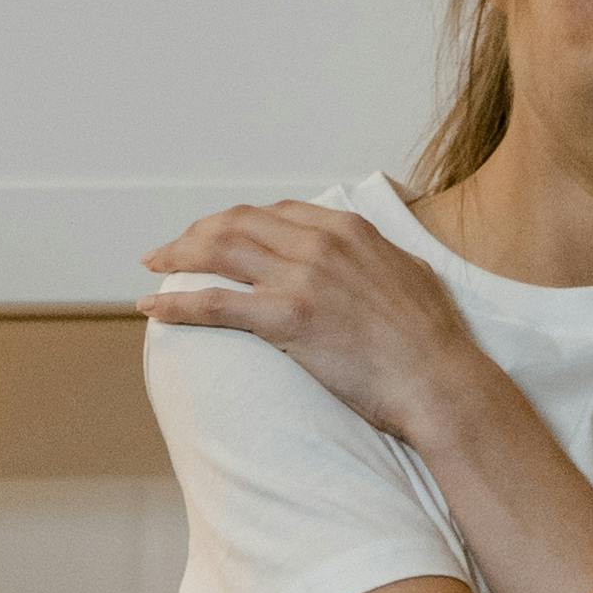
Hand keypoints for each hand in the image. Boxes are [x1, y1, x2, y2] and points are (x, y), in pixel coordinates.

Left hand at [141, 202, 504, 447]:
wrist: (440, 381)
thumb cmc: (430, 340)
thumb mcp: (407, 272)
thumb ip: (373, 255)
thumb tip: (360, 253)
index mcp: (348, 229)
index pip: (274, 212)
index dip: (236, 221)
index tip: (215, 234)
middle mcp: (320, 243)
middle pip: (237, 224)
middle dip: (196, 234)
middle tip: (171, 251)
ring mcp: (302, 278)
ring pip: (218, 252)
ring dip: (177, 257)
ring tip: (154, 268)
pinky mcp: (287, 318)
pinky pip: (214, 303)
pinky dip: (177, 302)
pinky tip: (152, 308)